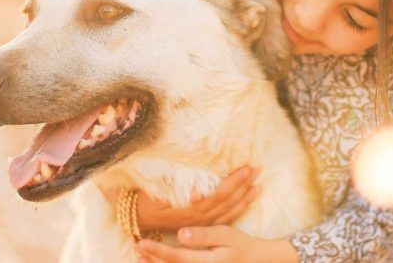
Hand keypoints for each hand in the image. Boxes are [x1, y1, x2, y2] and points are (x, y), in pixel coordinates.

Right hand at [103, 166, 259, 231]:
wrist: (134, 216)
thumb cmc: (145, 198)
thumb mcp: (158, 193)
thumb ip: (178, 192)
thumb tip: (199, 193)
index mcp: (191, 208)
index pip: (219, 194)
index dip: (234, 182)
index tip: (247, 169)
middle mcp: (199, 217)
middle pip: (227, 202)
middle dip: (244, 186)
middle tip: (258, 171)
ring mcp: (200, 222)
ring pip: (228, 211)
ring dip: (244, 198)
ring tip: (258, 186)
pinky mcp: (199, 224)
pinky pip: (223, 218)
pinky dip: (236, 209)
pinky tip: (245, 201)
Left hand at [135, 225, 298, 262]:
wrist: (258, 261)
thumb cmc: (242, 245)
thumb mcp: (226, 235)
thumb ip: (203, 235)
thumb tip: (181, 234)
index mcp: (207, 262)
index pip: (175, 257)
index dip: (157, 250)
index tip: (141, 243)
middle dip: (152, 259)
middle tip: (136, 248)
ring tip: (142, 257)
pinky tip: (159, 262)